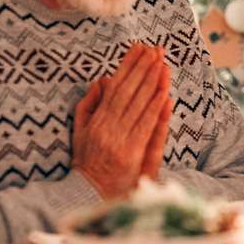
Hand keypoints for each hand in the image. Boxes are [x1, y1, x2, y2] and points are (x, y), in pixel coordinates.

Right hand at [72, 44, 170, 197]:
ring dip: (151, 82)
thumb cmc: (87, 162)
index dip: (127, 66)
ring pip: (138, 105)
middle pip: (128, 92)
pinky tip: (163, 93)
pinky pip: (145, 125)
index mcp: (95, 120)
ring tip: (162, 63)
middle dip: (142, 68)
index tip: (138, 49)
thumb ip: (89, 105)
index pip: (114, 87)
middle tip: (154, 49)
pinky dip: (154, 108)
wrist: (87, 193)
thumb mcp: (80, 131)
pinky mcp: (131, 152)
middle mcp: (106, 126)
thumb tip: (102, 80)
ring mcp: (119, 139)